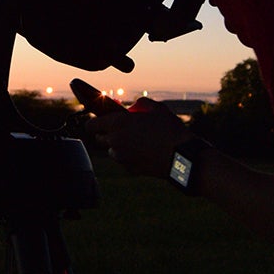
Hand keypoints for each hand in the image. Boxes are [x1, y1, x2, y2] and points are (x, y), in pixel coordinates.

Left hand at [70, 79, 189, 177]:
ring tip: (136, 141)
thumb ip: (139, 105)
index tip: (99, 121)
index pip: (91, 125)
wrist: (182, 156)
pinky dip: (129, 157)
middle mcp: (115, 141)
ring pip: (112, 151)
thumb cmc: (170, 129)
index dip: (94, 122)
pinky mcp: (130, 169)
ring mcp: (122, 157)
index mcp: (118, 123)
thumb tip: (132, 108)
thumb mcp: (156, 108)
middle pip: (98, 139)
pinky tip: (144, 151)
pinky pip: (124, 161)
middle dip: (106, 134)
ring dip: (118, 146)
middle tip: (119, 130)